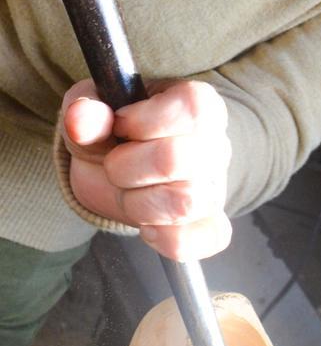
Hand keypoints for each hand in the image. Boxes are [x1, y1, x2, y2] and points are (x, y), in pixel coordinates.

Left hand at [62, 80, 232, 260]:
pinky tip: (147, 227)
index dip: (144, 120)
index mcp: (198, 106)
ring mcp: (214, 188)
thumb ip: (88, 113)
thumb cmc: (114, 132)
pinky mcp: (209, 224)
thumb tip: (80, 119)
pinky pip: (205, 239)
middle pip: (178, 159)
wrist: (117, 171)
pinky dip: (168, 239)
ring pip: (185, 203)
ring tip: (127, 192)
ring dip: (138, 203)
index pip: (192, 110)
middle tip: (114, 163)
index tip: (120, 123)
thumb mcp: (93, 111)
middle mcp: (215, 146)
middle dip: (125, 166)